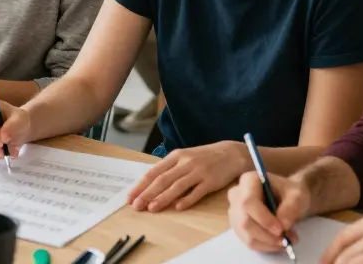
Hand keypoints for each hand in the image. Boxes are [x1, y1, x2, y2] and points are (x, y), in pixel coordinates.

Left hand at [127, 141, 249, 212]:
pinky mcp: (211, 181)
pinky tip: (178, 207)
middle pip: (163, 179)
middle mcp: (186, 163)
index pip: (154, 171)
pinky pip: (197, 192)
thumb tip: (151, 185)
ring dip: (163, 198)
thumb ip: (170, 169)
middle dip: (147, 193)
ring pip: (177, 186)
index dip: (141, 185)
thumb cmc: (205, 157)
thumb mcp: (185, 157)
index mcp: (176, 156)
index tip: (130, 196)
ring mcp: (199, 172)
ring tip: (152, 208)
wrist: (232, 154)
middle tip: (136, 206)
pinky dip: (187, 200)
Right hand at [228, 171, 308, 252]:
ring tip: (287, 240)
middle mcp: (236, 195)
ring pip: (246, 235)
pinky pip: (248, 242)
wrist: (289, 199)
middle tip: (287, 240)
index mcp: (248, 181)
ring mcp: (235, 212)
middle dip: (267, 235)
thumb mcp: (298, 196)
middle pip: (245, 221)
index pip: (248, 202)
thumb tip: (283, 225)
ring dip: (268, 242)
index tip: (281, 230)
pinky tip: (278, 243)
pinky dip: (266, 246)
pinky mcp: (238, 226)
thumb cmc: (291, 194)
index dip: (263, 219)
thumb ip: (291, 208)